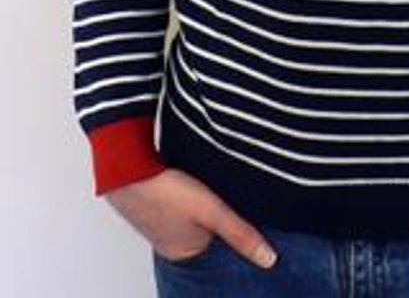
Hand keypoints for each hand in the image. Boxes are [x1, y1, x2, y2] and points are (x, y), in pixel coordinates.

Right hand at [106, 168, 276, 268]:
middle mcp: (169, 240)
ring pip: (192, 212)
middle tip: (230, 194)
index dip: (234, 231)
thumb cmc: (164, 190)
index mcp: (183, 251)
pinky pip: (178, 198)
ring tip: (213, 183)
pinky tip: (193, 176)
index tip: (250, 215)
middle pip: (205, 229)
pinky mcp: (152, 196)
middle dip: (218, 215)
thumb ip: (239, 233)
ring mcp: (159, 218)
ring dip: (202, 200)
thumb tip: (268, 260)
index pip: (217, 246)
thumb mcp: (211, 211)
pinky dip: (187, 189)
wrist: (124, 165)